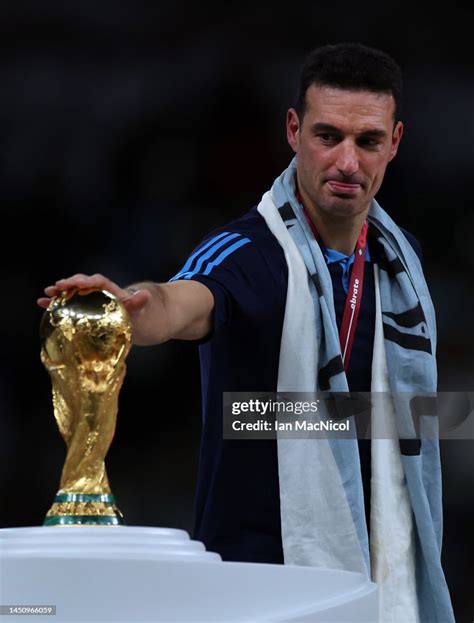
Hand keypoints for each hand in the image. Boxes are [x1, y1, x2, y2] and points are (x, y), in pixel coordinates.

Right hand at [37, 274, 151, 316]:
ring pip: (71, 292)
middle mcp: (96, 291)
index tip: (79, 283)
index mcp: (109, 289)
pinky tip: (41, 303)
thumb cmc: (134, 312)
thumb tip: (145, 295)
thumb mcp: (138, 307)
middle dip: (70, 283)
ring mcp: (87, 298)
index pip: (98, 281)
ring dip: (59, 292)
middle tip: (58, 285)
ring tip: (47, 292)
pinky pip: (66, 303)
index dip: (88, 281)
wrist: (132, 317)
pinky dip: (54, 303)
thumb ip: (138, 302)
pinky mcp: (81, 307)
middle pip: (81, 283)